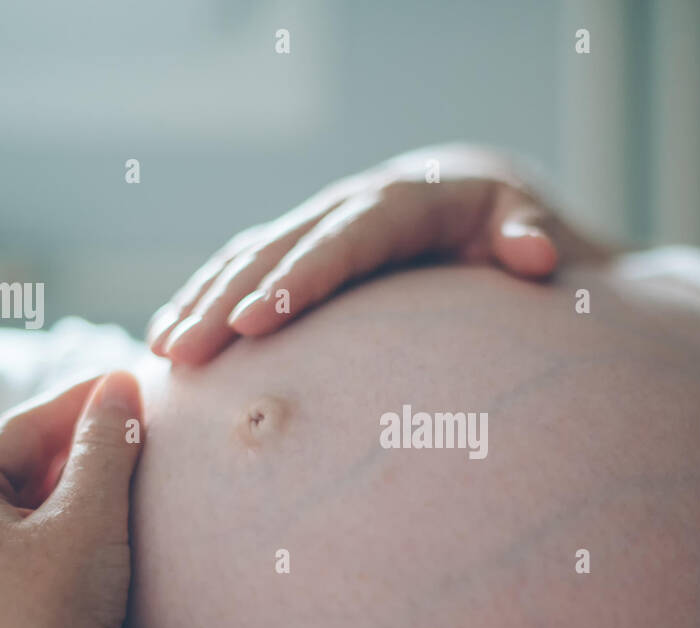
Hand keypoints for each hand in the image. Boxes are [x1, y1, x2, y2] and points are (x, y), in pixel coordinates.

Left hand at [0, 371, 142, 627]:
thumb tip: (118, 388)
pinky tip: (89, 550)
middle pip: (10, 476)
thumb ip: (105, 444)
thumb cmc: (56, 611)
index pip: (17, 432)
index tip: (126, 386)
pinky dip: (51, 544)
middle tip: (127, 432)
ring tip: (117, 486)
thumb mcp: (90, 515)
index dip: (77, 405)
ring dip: (62, 499)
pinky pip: (11, 566)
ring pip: (11, 524)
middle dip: (70, 452)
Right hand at [146, 144, 611, 364]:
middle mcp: (345, 210)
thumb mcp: (526, 220)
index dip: (296, 280)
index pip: (342, 242)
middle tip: (183, 352)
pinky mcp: (299, 250)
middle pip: (277, 252)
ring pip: (247, 259)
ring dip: (201, 302)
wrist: (474, 199)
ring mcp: (316, 227)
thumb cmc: (505, 223)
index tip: (256, 322)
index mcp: (399, 204)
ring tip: (164, 354)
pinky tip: (169, 339)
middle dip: (226, 300)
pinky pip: (243, 269)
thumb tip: (535, 254)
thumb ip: (529, 233)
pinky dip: (204, 299)